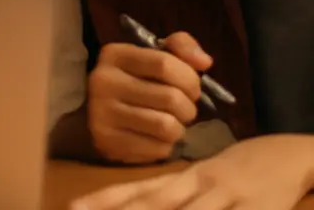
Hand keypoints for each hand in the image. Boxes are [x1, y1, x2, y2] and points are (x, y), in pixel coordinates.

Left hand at [69, 135, 313, 209]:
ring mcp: (228, 198)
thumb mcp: (198, 184)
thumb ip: (170, 199)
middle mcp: (199, 185)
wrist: (285, 154)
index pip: (136, 189)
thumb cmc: (233, 174)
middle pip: (156, 202)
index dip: (105, 200)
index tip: (73, 207)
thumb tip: (130, 207)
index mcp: (182, 179)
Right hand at [88, 32, 211, 163]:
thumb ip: (181, 48)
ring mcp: (103, 112)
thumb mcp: (152, 56)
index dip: (189, 78)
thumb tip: (204, 61)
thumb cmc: (134, 81)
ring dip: (179, 128)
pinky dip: (166, 145)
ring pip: (167, 126)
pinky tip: (155, 137)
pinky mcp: (109, 141)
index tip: (191, 87)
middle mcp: (104, 81)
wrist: (97, 114)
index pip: (164, 64)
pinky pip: (158, 148)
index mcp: (115, 54)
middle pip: (171, 98)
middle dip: (188, 107)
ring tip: (171, 123)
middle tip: (182, 109)